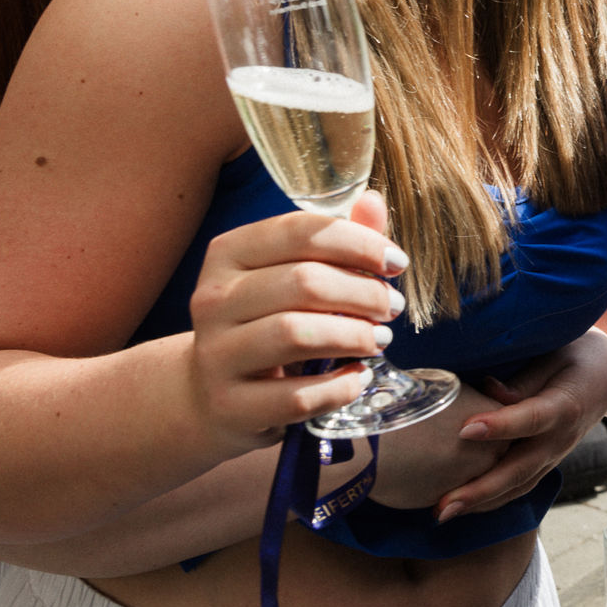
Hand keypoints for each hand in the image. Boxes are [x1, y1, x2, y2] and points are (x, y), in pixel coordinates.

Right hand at [187, 191, 403, 453]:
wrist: (210, 396)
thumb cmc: (264, 324)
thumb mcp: (291, 277)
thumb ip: (336, 241)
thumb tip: (374, 200)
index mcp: (228, 254)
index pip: (300, 231)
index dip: (359, 242)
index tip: (396, 263)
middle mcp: (214, 299)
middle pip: (304, 282)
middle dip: (364, 293)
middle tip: (392, 306)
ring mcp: (216, 355)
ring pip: (297, 334)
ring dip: (354, 336)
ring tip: (380, 340)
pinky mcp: (230, 406)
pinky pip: (297, 396)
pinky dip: (340, 387)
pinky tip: (358, 377)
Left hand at [429, 328, 606, 521]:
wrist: (605, 376)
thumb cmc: (573, 356)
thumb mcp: (553, 355)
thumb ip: (523, 378)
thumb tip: (488, 390)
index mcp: (564, 406)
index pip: (531, 418)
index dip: (500, 426)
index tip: (464, 430)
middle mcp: (560, 439)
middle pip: (520, 468)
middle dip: (480, 489)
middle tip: (443, 505)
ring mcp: (554, 456)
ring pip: (518, 486)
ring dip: (480, 503)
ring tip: (443, 513)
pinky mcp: (546, 464)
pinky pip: (519, 487)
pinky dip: (490, 501)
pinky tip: (461, 507)